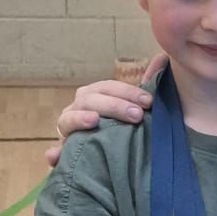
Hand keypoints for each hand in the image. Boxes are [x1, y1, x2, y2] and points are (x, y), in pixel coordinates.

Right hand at [45, 55, 166, 166]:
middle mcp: (77, 109)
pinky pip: (54, 153)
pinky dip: (54, 154)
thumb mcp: (133, 105)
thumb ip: (146, 83)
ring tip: (94, 121)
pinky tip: (55, 156)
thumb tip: (163, 58)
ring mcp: (67, 130)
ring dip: (79, 119)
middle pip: (90, 101)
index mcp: (93, 96)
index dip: (127, 92)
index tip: (149, 101)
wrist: (105, 157)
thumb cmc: (119, 125)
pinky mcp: (62, 153)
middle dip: (113, 106)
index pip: (107, 88)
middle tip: (136, 115)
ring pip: (67, 120)